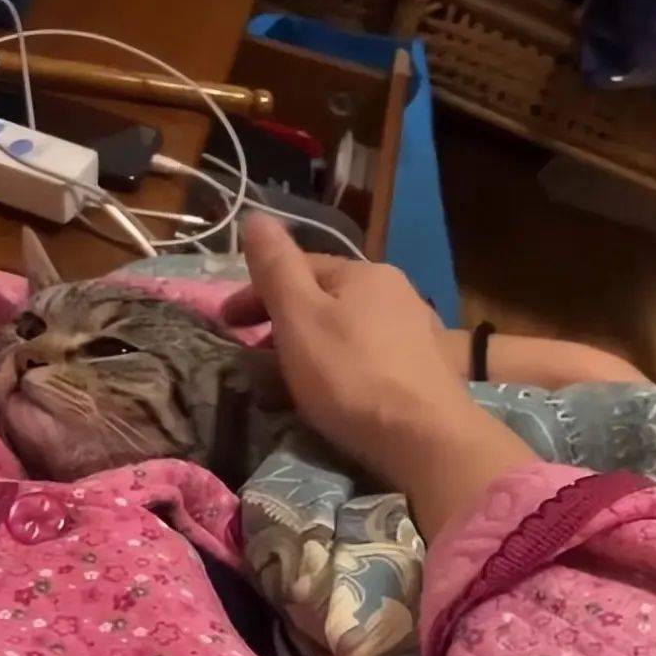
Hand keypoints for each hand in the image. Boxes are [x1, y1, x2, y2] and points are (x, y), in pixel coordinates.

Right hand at [225, 215, 535, 536]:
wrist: (429, 440)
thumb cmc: (352, 375)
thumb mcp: (299, 317)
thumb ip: (276, 267)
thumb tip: (257, 216)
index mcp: (365, 271)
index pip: (299, 267)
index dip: (256, 292)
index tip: (227, 324)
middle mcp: (397, 290)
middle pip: (326, 298)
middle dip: (285, 321)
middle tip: (255, 356)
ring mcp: (418, 331)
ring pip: (349, 328)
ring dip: (314, 345)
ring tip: (291, 380)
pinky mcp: (429, 371)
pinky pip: (372, 357)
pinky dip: (345, 367)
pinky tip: (339, 395)